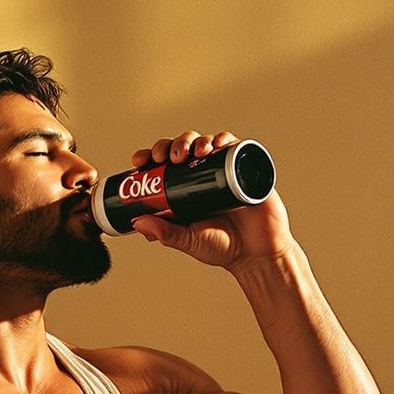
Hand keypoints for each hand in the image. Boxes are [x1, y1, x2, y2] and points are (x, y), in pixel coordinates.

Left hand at [127, 129, 292, 270]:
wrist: (257, 254)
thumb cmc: (223, 248)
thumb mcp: (189, 241)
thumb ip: (166, 233)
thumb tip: (136, 221)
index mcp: (183, 188)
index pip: (162, 164)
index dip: (149, 156)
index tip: (140, 161)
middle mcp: (202, 175)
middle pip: (182, 147)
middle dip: (171, 145)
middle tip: (167, 156)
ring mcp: (223, 169)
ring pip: (205, 142)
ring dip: (195, 140)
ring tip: (193, 152)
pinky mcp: (245, 167)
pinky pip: (234, 145)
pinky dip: (225, 139)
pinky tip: (218, 143)